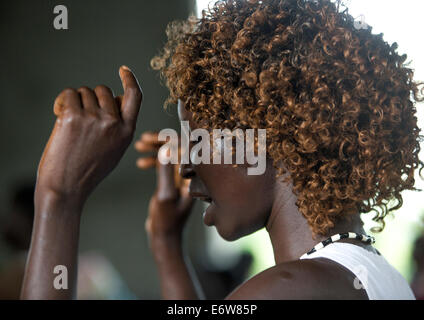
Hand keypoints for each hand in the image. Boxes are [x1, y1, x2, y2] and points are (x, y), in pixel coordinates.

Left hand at [36, 66, 141, 206]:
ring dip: (75, 103)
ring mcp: (94, 119)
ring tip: (70, 125)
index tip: (124, 70)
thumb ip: (118, 125)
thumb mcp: (114, 149)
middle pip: (103, 90)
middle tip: (81, 118)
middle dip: (91, 98)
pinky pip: (68, 94)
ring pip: (84, 92)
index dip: (130, 80)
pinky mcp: (73, 117)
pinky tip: (60, 119)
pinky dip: (62, 103)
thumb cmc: (87, 171)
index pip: (135, 97)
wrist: (66, 189)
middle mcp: (114, 123)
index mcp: (127, 132)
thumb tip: (114, 98)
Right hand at [135, 132, 192, 238]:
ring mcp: (183, 177)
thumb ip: (165, 172)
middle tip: (142, 140)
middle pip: (179, 147)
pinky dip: (154, 161)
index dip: (168, 140)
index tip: (149, 139)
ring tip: (138, 146)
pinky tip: (140, 163)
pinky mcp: (174, 182)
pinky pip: (166, 165)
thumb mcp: (165, 195)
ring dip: (156, 149)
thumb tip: (165, 148)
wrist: (164, 237)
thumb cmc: (167, 220)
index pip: (186, 148)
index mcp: (195, 176)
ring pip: (171, 154)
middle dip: (161, 142)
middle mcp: (192, 174)